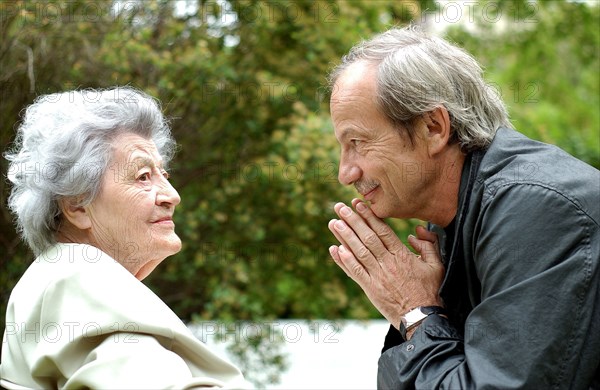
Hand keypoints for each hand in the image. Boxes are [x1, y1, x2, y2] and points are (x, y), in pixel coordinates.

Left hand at [328, 199, 444, 328]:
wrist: (422, 318)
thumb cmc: (430, 292)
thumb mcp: (436, 266)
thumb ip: (428, 246)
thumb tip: (415, 232)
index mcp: (402, 255)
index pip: (382, 231)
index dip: (369, 217)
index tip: (358, 205)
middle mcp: (387, 263)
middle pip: (367, 238)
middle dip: (353, 221)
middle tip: (340, 208)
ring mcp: (377, 276)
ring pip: (358, 252)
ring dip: (344, 236)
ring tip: (333, 223)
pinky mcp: (370, 289)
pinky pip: (355, 272)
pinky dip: (344, 261)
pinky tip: (335, 249)